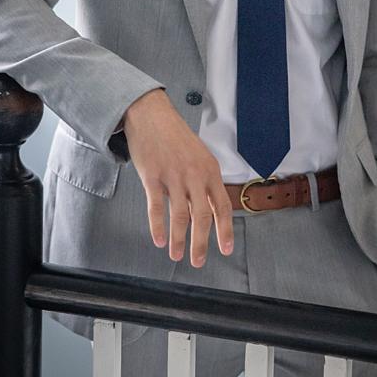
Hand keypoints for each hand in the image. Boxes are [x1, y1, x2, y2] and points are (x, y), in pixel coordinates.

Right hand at [123, 89, 233, 267]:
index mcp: (210, 170)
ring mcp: (173, 176)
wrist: (151, 115)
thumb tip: (210, 210)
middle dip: (201, 243)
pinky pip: (156, 207)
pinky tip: (159, 240)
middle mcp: (194, 174)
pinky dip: (158, 227)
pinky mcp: (152, 176)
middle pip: (202, 216)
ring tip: (177, 255)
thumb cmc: (175, 137)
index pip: (221, 205)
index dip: (224, 230)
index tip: (225, 249)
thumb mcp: (199, 156)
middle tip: (198, 262)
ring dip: (179, 239)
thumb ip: (204, 182)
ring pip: (180, 216)